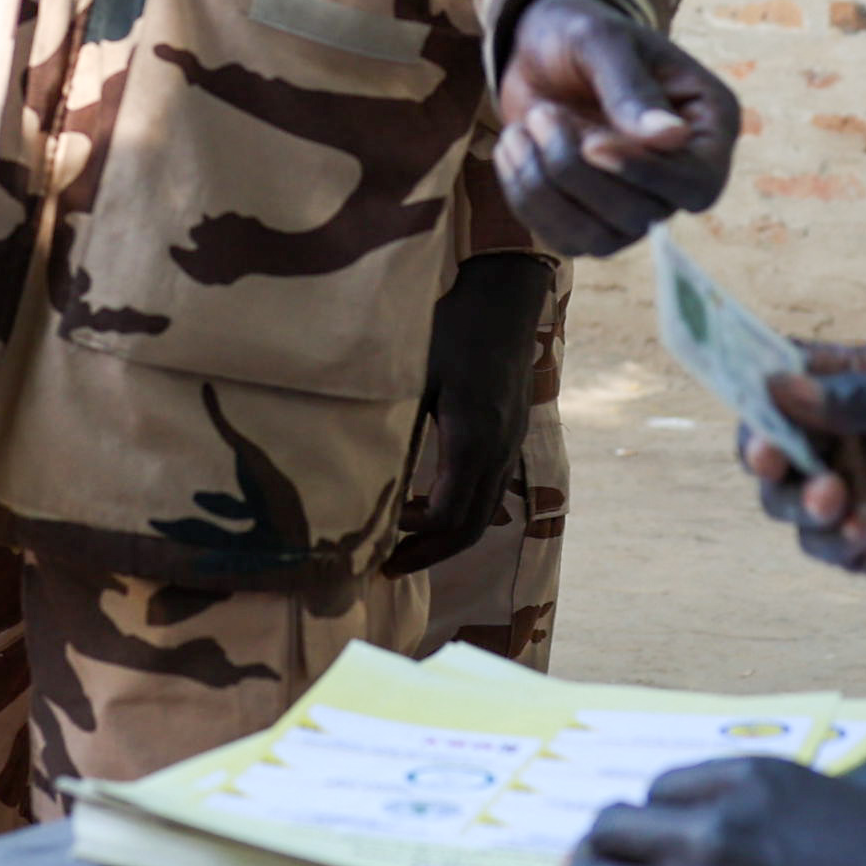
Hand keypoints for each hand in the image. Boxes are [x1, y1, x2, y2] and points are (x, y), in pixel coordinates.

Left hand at [404, 246, 560, 566]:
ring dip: (446, 536)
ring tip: (405, 544)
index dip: (415, 542)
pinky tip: (428, 504)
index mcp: (472, 439)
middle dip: (430, 554)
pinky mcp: (511, 435)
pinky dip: (460, 511)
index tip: (380, 547)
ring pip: (484, 512)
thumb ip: (393, 426)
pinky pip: (489, 490)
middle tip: (389, 567)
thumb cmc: (452, 327)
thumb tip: (354, 474)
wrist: (505, 298)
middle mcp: (498, 450)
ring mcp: (510, 445)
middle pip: (470, 528)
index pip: (449, 517)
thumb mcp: (412, 375)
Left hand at [487, 0, 736, 254]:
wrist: (540, 49)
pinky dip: (528, 198)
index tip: (592, 142)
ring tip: (525, 124)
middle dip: (580, 172)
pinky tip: (513, 146)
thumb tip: (672, 137)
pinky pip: (565, 240)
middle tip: (541, 113)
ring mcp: (638, 203)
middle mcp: (681, 174)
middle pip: (646, 215)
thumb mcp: (603, 41)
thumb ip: (632, 88)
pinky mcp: (591, 219)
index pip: (697, 183)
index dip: (645, 173)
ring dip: (548, 188)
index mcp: (709, 125)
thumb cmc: (582, 33)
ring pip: (604, 238)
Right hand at [738, 345, 865, 601]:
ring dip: (796, 500)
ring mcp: (864, 497)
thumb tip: (778, 385)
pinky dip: (833, 540)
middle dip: (764, 451)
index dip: (756, 379)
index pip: (792, 374)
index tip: (741, 391)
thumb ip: (865, 401)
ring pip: (788, 500)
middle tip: (772, 460)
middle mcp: (857, 439)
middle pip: (775, 441)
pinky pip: (827, 548)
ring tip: (831, 501)